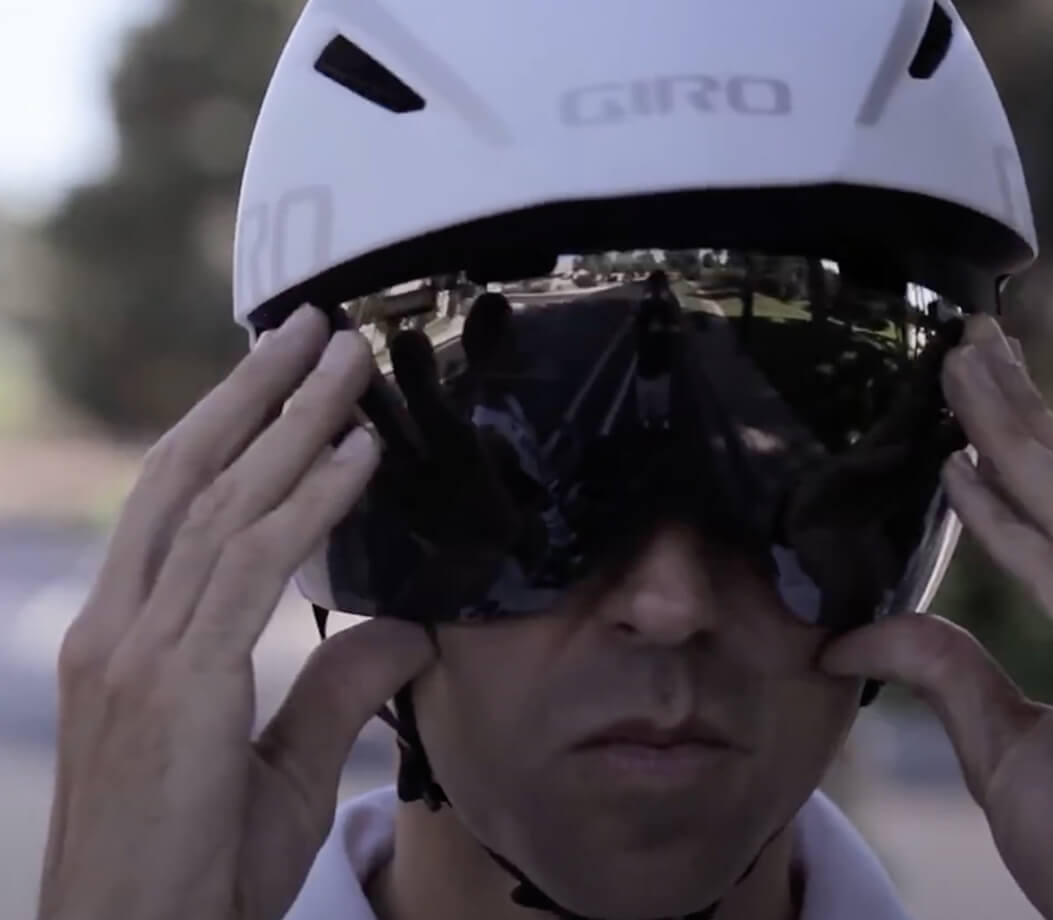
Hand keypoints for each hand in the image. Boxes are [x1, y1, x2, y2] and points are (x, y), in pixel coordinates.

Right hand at [37, 306, 436, 919]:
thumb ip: (334, 687)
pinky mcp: (174, 683)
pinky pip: (252, 567)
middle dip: (254, 394)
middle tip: (314, 327)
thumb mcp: (281, 767)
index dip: (230, 431)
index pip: (179, 506)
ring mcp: (136, 651)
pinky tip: (357, 455)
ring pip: (221, 504)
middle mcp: (119, 629)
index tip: (284, 379)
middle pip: (190, 477)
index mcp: (127, 641)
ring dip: (291, 422)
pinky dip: (308, 503)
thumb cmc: (195, 873)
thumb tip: (403, 628)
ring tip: (344, 359)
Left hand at [820, 316, 1052, 919]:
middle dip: (1025, 412)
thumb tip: (858, 630)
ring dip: (1017, 437)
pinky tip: (963, 471)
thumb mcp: (1003, 744)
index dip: (1038, 445)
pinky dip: (1015, 525)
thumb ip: (947, 669)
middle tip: (972, 340)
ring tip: (964, 370)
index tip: (987, 387)